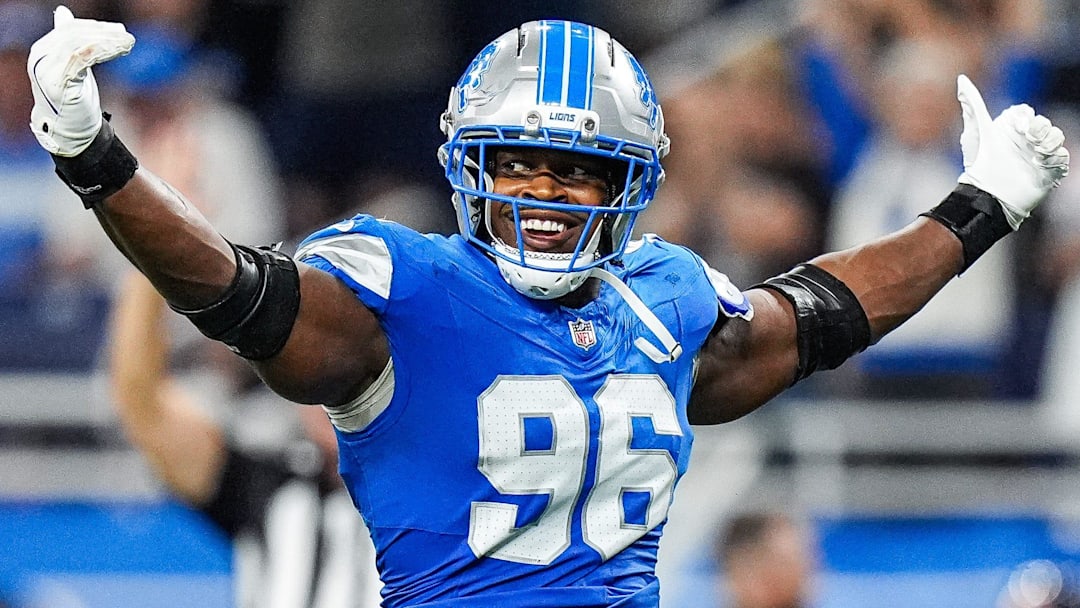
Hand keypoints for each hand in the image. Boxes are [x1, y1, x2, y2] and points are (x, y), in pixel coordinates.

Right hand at [27, 5, 133, 156]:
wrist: (70, 131)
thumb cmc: (73, 99)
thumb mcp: (72, 67)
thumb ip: (70, 43)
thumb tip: (63, 12)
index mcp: (42, 51)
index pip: (69, 30)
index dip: (96, 27)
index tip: (119, 30)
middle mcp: (40, 58)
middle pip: (74, 34)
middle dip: (104, 33)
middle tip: (127, 36)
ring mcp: (46, 71)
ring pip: (79, 44)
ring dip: (107, 41)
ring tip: (128, 43)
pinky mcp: (58, 83)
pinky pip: (82, 58)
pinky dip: (103, 51)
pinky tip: (119, 51)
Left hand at [956, 74, 1069, 228]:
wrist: (990, 194)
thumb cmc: (979, 164)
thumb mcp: (975, 132)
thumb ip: (972, 104)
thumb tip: (961, 79)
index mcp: (1007, 129)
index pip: (1023, 112)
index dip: (1022, 116)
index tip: (1017, 124)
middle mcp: (1023, 140)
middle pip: (1041, 122)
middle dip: (1038, 127)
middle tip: (1030, 137)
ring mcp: (1037, 154)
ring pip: (1055, 136)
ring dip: (1049, 140)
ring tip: (1038, 151)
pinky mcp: (1048, 169)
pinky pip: (1062, 156)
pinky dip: (1056, 157)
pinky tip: (1043, 162)